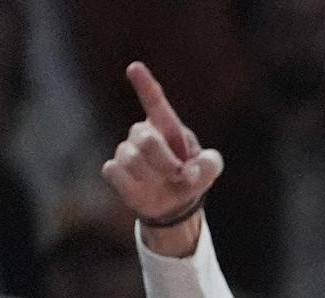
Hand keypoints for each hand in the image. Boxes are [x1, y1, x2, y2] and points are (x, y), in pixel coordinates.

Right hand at [100, 63, 222, 226]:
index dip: (145, 85)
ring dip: (152, 176)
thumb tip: (192, 170)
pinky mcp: (114, 169)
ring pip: (130, 159)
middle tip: (178, 174)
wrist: (173, 202)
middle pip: (145, 140)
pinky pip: (114, 172)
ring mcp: (126, 150)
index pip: (155, 101)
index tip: (134, 67)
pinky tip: (142, 188)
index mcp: (167, 127)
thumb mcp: (209, 170)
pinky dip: (132, 185)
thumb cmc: (191, 177)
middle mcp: (143, 133)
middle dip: (164, 161)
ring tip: (163, 183)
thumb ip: (210, 165)